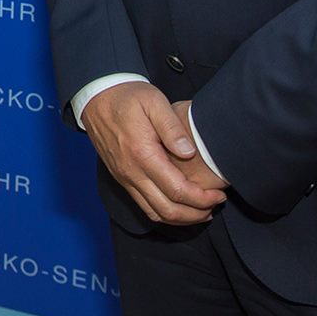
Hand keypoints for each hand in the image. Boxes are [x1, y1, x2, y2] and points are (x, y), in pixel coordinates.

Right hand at [80, 83, 226, 224]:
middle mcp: (132, 172)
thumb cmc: (127, 97)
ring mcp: (125, 178)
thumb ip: (172, 127)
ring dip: (181, 218)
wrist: (97, 97)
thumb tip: (189, 152)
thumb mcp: (154, 101)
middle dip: (196, 214)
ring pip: (155, 213)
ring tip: (201, 210)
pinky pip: (144, 206)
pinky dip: (164, 213)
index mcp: (142, 154)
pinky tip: (178, 205)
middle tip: (215, 205)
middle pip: (167, 210)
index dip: (202, 199)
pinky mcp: (122, 178)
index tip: (219, 194)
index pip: (177, 190)